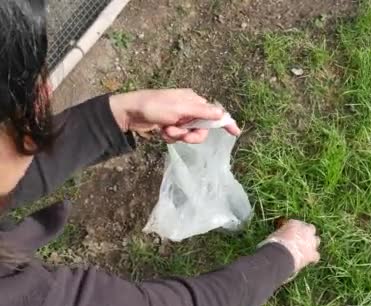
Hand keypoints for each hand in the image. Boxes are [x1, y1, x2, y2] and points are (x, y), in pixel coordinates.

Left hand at [109, 89, 240, 143]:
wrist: (129, 112)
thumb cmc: (155, 106)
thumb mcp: (180, 109)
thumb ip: (202, 113)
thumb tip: (223, 114)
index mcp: (194, 100)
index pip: (214, 112)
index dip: (225, 122)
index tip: (236, 132)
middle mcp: (188, 108)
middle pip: (202, 128)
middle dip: (191, 134)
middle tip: (179, 134)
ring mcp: (179, 118)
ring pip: (189, 134)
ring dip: (178, 136)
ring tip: (166, 131)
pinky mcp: (170, 125)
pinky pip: (178, 136)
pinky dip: (170, 137)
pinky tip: (161, 132)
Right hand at [263, 220, 320, 273]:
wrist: (280, 255)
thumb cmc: (273, 244)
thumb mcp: (275, 235)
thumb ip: (281, 235)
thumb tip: (279, 239)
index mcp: (294, 223)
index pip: (296, 223)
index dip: (294, 230)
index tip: (290, 233)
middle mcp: (305, 229)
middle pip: (310, 228)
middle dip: (307, 233)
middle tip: (301, 239)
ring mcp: (311, 241)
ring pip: (316, 240)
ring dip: (312, 244)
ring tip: (306, 250)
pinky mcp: (313, 253)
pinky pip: (316, 256)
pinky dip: (312, 258)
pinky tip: (308, 261)